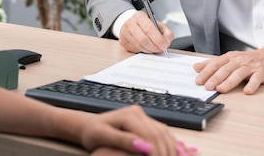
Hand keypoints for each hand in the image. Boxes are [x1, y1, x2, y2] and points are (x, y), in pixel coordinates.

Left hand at [80, 106, 196, 155]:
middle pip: (159, 133)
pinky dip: (170, 144)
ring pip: (164, 132)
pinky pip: (162, 132)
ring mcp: (143, 116)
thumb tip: (143, 147)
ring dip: (171, 148)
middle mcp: (138, 113)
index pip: (149, 134)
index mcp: (129, 114)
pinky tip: (174, 153)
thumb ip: (122, 140)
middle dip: (165, 152)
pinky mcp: (145, 122)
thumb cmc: (93, 133)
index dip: (155, 152)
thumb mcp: (102, 136)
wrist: (89, 126)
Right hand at [118, 11, 173, 53]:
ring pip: (139, 46)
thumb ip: (166, 33)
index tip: (164, 45)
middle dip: (154, 47)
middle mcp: (130, 23)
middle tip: (160, 49)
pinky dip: (143, 51)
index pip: (148, 28)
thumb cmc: (147, 25)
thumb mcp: (159, 25)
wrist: (133, 24)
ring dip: (149, 50)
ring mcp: (124, 33)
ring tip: (154, 48)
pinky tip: (146, 47)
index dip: (158, 38)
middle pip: (143, 39)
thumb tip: (167, 42)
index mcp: (139, 16)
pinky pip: (134, 50)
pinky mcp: (122, 42)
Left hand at [193, 45, 263, 94]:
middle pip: (225, 69)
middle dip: (215, 78)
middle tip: (207, 87)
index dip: (206, 72)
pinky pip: (256, 79)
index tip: (198, 81)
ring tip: (221, 89)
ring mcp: (250, 66)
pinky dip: (252, 85)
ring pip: (238, 74)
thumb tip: (196, 67)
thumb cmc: (247, 60)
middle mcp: (239, 60)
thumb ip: (212, 64)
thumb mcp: (229, 59)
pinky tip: (247, 91)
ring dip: (229, 82)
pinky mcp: (261, 72)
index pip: (216, 64)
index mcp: (230, 57)